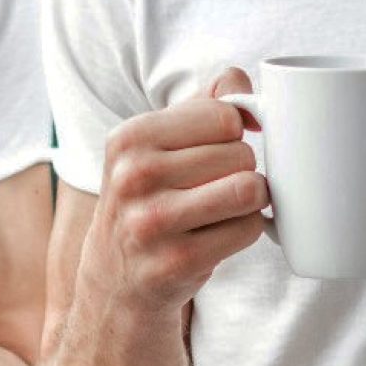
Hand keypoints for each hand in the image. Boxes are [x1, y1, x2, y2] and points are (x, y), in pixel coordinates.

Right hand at [77, 70, 268, 313]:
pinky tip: (218, 235)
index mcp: (130, 138)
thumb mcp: (158, 144)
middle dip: (241, 170)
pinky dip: (245, 230)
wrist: (115, 277)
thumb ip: (205, 102)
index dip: (232, 135)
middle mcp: (134, 176)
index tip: (213, 152)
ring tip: (224, 208)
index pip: (224, 116)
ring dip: (249, 200)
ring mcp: (154, 222)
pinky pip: (248, 228)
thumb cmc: (149, 199)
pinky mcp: (178, 261)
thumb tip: (248, 88)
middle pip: (241, 154)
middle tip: (216, 187)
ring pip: (249, 189)